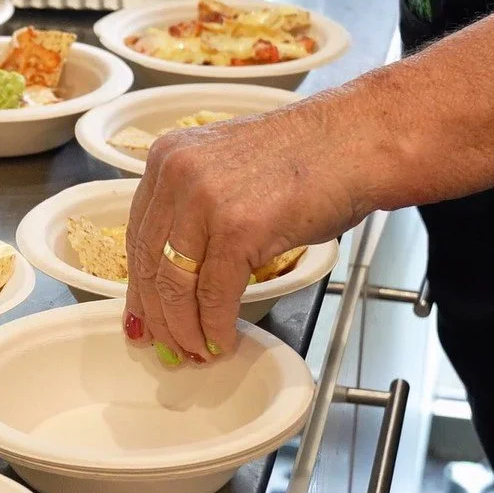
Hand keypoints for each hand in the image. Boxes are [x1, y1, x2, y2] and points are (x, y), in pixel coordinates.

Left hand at [122, 102, 375, 362]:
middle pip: (149, 264)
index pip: (137, 236)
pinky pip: (215, 294)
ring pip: (176, 284)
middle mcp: (177, 174)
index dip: (139, 286)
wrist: (356, 142)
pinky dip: (215, 326)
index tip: (141, 315)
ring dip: (183, 328)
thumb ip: (194, 210)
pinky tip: (221, 340)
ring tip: (194, 350)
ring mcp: (205, 200)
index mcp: (167, 158)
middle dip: (157, 315)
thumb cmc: (307, 159)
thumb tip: (177, 271)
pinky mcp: (237, 228)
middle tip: (167, 345)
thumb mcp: (227, 171)